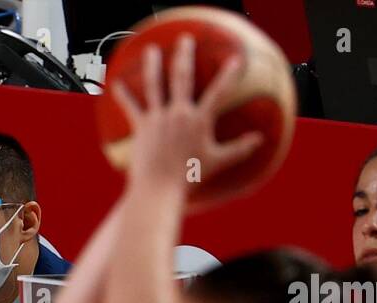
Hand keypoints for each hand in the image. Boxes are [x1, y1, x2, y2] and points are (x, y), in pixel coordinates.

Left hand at [110, 35, 262, 194]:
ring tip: (152, 50)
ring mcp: (158, 118)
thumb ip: (239, 149)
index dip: (229, 75)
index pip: (218, 92)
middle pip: (182, 77)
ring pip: (155, 84)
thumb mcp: (217, 162)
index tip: (235, 59)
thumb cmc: (189, 178)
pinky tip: (116, 84)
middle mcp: (178, 113)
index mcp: (199, 120)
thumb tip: (260, 140)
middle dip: (184, 55)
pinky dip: (123, 95)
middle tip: (185, 39)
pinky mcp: (141, 127)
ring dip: (153, 65)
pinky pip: (131, 107)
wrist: (158, 189)